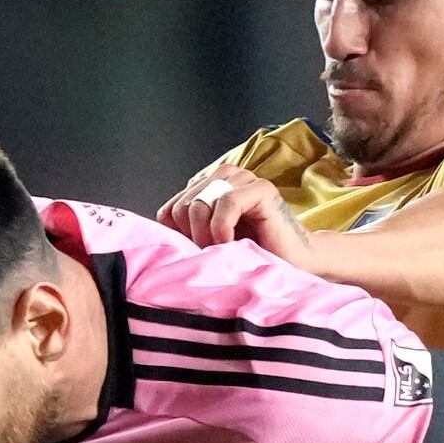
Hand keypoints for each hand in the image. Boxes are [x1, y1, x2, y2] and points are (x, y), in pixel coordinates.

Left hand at [157, 166, 317, 269]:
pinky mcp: (260, 188)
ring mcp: (242, 179)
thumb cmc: (250, 258)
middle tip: (213, 256)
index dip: (179, 239)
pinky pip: (226, 203)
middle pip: (181, 208)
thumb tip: (150, 240)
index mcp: (207, 188)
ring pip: (199, 205)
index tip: (199, 256)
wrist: (292, 265)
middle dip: (192, 239)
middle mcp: (223, 177)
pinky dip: (222, 229)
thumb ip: (185, 235)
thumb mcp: (208, 246)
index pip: (169, 211)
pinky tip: (232, 243)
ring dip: (206, 236)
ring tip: (224, 251)